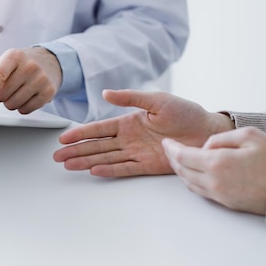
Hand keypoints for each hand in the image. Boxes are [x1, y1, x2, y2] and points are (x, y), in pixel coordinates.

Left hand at [0, 47, 61, 113]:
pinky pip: (26, 110)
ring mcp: (41, 79)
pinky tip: (27, 96)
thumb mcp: (0, 63)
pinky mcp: (48, 91)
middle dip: (0, 95)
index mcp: (13, 56)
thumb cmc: (20, 63)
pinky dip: (22, 107)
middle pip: (3, 94)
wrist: (49, 61)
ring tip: (18, 90)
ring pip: (13, 104)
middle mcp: (29, 66)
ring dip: (10, 102)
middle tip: (8, 86)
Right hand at [53, 89, 234, 176]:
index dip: (80, 133)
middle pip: (97, 146)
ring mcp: (137, 153)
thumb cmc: (186, 112)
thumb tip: (106, 93)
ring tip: (69, 166)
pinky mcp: (148, 165)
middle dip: (77, 150)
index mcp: (129, 121)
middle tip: (58, 157)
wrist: (208, 131)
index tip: (64, 138)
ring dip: (87, 161)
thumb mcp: (157, 100)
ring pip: (106, 158)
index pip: (99, 129)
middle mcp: (129, 139)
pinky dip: (109, 170)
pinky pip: (124, 169)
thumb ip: (131, 98)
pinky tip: (94, 171)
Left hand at [162, 127, 265, 214]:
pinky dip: (193, 181)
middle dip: (173, 159)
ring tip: (179, 159)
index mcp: (218, 163)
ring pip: (190, 183)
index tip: (166, 142)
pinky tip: (194, 172)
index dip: (171, 149)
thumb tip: (205, 146)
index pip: (184, 156)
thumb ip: (221, 138)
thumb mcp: (250, 135)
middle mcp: (215, 182)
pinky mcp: (227, 204)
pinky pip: (201, 191)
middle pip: (182, 171)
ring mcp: (220, 195)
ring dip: (181, 171)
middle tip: (169, 149)